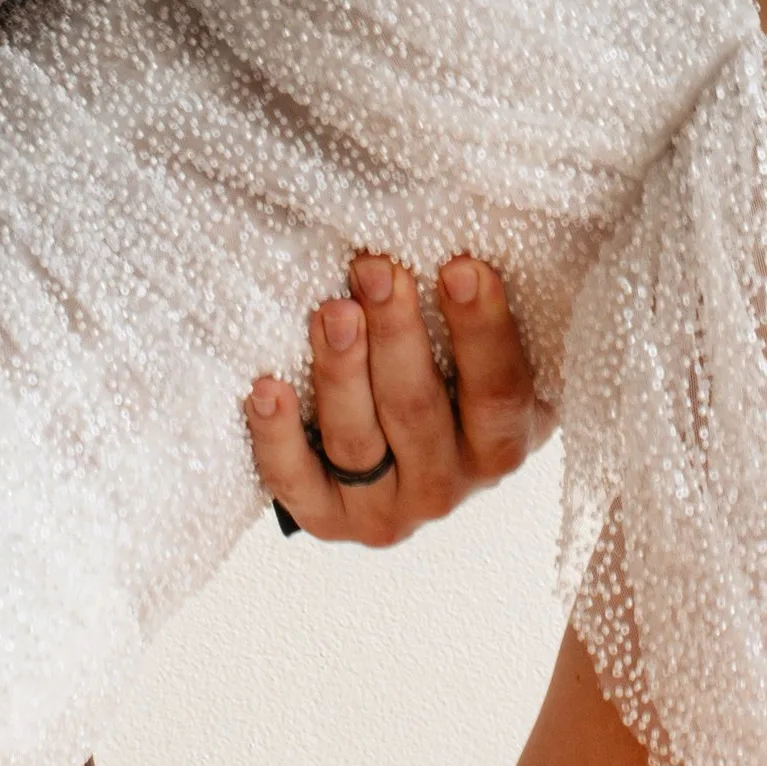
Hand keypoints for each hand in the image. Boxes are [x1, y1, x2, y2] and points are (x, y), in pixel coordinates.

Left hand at [248, 252, 554, 545]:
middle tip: (375, 270)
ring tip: (330, 311)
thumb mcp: (491, 362)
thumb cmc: (456, 389)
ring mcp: (386, 510)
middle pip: (417, 409)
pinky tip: (266, 389)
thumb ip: (488, 318)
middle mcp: (448, 486)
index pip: (499, 390)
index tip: (460, 268)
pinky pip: (294, 481)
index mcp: (501, 444)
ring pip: (356, 439)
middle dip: (395, 333)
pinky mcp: (328, 520)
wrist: (419, 469)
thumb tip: (472, 245)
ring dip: (340, 370)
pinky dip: (277, 436)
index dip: (481, 330)